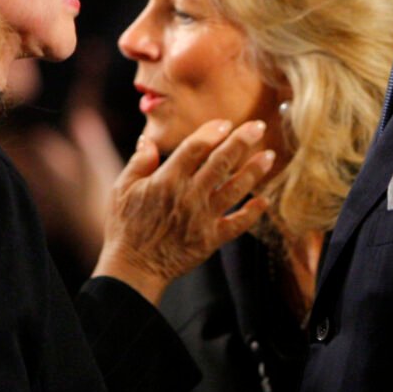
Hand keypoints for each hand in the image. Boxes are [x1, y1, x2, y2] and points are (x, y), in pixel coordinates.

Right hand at [94, 119, 273, 302]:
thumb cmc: (125, 227)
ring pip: (235, 189)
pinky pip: (237, 224)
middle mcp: (189, 196)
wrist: (133, 268)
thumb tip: (148, 139)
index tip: (225, 123)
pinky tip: (264, 200)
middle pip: (221, 163)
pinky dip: (252, 213)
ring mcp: (203, 218)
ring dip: (254, 171)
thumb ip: (139, 162)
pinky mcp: (211, 239)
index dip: (212, 132)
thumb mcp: (122, 189)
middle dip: (241, 141)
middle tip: (258, 126)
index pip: (195, 148)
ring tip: (269, 156)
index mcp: (167, 180)